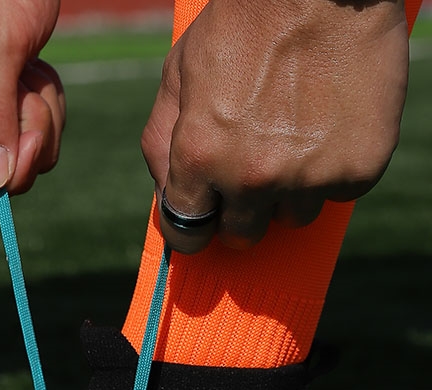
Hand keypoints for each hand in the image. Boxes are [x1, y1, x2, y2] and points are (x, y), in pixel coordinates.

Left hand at [142, 0, 409, 253]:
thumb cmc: (242, 24)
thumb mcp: (178, 74)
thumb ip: (162, 144)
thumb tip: (167, 198)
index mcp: (200, 157)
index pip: (188, 233)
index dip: (195, 227)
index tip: (204, 218)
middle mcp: (251, 176)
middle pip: (243, 235)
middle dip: (242, 211)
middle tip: (251, 173)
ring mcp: (308, 176)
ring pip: (294, 217)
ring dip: (290, 191)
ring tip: (294, 137)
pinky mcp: (359, 168)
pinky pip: (340, 194)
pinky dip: (334, 169)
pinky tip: (328, 127)